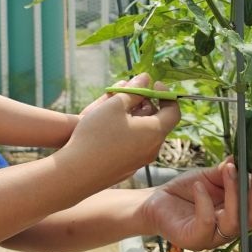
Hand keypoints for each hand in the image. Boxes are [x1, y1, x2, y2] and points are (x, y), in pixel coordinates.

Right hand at [64, 72, 178, 188]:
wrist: (78, 172)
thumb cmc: (97, 134)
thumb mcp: (115, 105)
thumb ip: (134, 90)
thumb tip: (146, 78)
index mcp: (155, 132)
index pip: (174, 111)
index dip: (166, 95)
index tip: (153, 85)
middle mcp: (153, 149)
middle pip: (159, 122)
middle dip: (148, 105)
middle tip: (131, 94)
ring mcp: (141, 161)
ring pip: (146, 134)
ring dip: (138, 119)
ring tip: (118, 110)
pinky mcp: (128, 169)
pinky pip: (135, 146)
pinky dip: (130, 133)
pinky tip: (110, 129)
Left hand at [138, 158, 251, 250]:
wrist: (156, 203)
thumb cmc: (187, 191)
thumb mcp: (210, 177)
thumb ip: (227, 171)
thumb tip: (243, 157)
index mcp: (237, 215)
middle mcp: (228, 230)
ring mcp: (211, 237)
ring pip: (233, 222)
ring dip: (235, 194)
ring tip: (230, 169)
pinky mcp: (193, 239)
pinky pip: (205, 223)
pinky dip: (205, 203)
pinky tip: (200, 186)